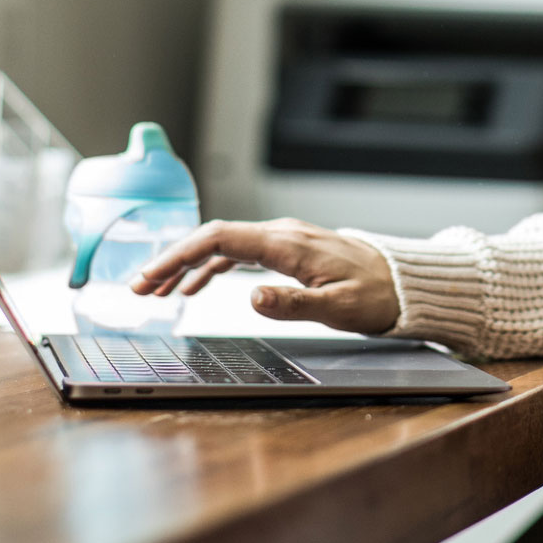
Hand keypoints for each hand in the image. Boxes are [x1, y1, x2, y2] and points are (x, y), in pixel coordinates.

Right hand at [129, 218, 401, 334]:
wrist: (404, 283)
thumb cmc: (377, 295)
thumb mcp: (338, 308)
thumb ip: (294, 303)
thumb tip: (252, 296)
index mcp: (287, 244)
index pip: (219, 237)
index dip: (178, 255)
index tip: (150, 276)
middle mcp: (281, 234)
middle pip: (212, 238)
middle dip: (171, 260)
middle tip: (138, 287)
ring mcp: (283, 239)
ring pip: (222, 245)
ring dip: (186, 265)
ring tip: (156, 290)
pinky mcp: (287, 250)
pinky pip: (238, 252)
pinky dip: (210, 266)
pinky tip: (194, 285)